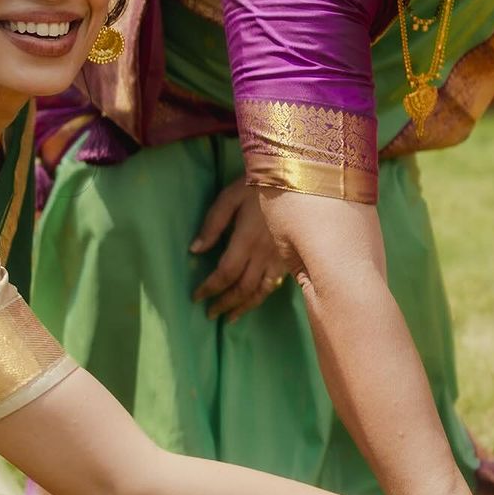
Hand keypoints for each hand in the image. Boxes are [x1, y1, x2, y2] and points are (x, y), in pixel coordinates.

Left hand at [190, 179, 288, 323]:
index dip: (209, 288)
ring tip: (230, 318)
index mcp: (246, 239)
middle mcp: (264, 254)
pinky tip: (254, 300)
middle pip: (242, 288)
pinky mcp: (291, 257)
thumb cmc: (259, 183)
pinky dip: (262, 296)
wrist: (298, 176)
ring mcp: (280, 258)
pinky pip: (276, 284)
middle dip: (224, 303)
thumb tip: (195, 250)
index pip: (225, 273)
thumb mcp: (230, 196)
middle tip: (210, 314)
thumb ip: (212, 224)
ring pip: (260, 291)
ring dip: (243, 307)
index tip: (196, 297)